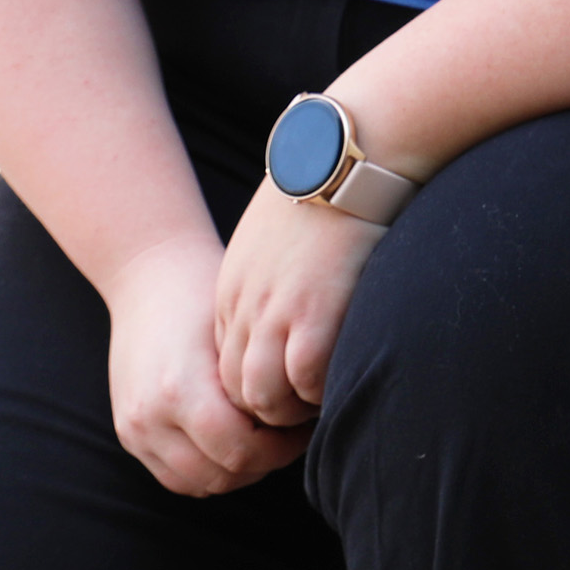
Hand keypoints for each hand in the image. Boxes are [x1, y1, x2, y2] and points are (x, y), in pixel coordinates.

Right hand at [103, 235, 306, 496]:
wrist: (149, 277)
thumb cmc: (206, 293)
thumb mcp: (240, 329)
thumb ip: (262, 379)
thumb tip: (308, 415)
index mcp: (180, 388)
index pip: (242, 451)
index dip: (283, 448)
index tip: (304, 425)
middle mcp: (150, 417)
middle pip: (221, 474)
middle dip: (264, 462)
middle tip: (291, 435)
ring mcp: (134, 430)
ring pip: (197, 484)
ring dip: (236, 471)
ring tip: (264, 439)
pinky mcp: (129, 434)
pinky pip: (174, 477)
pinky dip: (207, 470)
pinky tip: (234, 441)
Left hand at [210, 181, 388, 428]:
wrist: (343, 157)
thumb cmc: (324, 183)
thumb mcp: (276, 229)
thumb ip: (274, 263)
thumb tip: (298, 277)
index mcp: (232, 288)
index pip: (226, 362)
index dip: (257, 384)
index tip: (289, 389)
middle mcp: (244, 307)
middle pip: (234, 389)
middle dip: (267, 410)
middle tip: (306, 412)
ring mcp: (275, 315)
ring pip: (262, 397)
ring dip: (293, 411)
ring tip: (325, 405)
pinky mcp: (313, 316)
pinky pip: (304, 384)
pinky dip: (321, 394)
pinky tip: (343, 382)